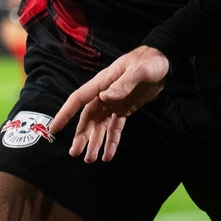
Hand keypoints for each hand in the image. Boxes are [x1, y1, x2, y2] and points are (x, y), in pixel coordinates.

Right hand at [48, 46, 170, 162]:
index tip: (55, 129)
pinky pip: (115, 128)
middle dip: (81, 136)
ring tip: (90, 159)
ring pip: (100, 126)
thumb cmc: (149, 61)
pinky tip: (108, 155)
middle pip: (88, 118)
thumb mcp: (139, 71)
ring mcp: (114, 103)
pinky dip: (111, 141)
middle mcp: (104, 95)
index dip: (66, 113)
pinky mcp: (124, 110)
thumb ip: (123, 85)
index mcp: (102, 82)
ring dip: (94, 142)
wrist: (165, 62)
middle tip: (76, 153)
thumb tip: (104, 97)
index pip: (79, 99)